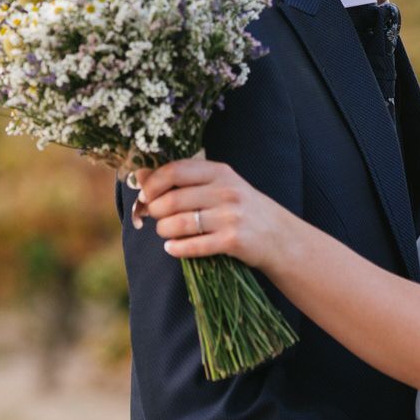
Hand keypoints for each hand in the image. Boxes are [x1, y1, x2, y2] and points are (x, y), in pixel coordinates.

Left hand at [136, 159, 287, 270]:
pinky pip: (193, 245)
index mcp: (220, 172)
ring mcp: (231, 216)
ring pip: (179, 224)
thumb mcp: (218, 185)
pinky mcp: (233, 241)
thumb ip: (182, 179)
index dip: (152, 184)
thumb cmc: (242, 208)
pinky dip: (176, 248)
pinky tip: (172, 248)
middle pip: (172, 200)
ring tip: (165, 233)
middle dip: (155, 211)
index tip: (146, 195)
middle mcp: (226, 191)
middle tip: (154, 217)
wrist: (279, 236)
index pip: (175, 171)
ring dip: (164, 231)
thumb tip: (140, 174)